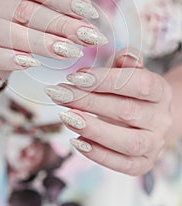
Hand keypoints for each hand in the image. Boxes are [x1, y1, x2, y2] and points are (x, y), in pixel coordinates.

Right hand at [0, 0, 106, 87]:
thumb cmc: (16, 27)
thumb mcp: (34, 8)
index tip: (89, 11)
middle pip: (25, 9)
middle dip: (61, 23)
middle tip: (88, 36)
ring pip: (7, 32)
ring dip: (41, 42)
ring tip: (69, 51)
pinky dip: (10, 59)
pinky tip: (32, 63)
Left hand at [45, 48, 171, 175]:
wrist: (149, 118)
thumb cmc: (132, 91)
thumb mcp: (130, 71)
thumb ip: (126, 61)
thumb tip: (125, 55)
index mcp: (160, 91)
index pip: (139, 84)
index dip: (106, 80)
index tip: (75, 77)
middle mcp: (161, 118)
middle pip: (127, 111)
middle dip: (88, 102)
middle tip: (60, 94)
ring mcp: (155, 143)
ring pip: (128, 142)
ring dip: (93, 130)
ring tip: (66, 118)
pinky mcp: (144, 163)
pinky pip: (123, 164)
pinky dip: (99, 155)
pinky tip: (77, 141)